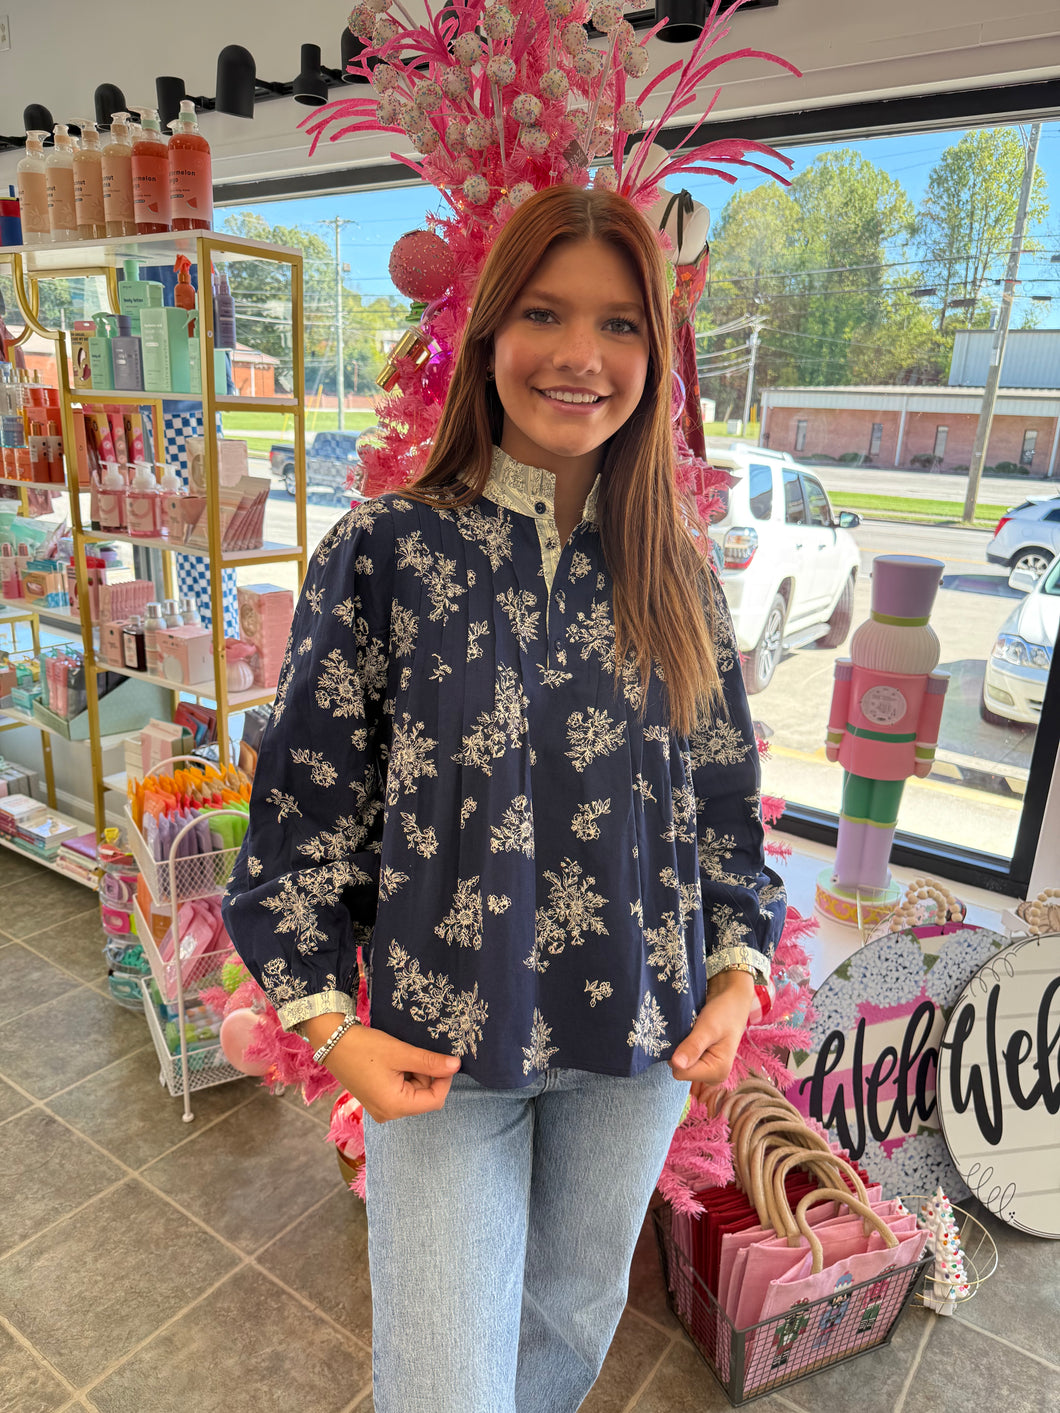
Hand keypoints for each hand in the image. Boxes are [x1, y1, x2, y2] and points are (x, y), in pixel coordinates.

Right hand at [318, 1023, 460, 1124]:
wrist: (333, 1041)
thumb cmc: (365, 1047)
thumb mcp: (401, 1053)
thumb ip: (430, 1062)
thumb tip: (456, 1065)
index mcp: (395, 1107)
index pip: (435, 1100)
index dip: (444, 1080)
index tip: (444, 1060)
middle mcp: (388, 1113)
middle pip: (424, 1096)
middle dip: (425, 1074)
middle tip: (412, 1054)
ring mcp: (381, 1108)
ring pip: (413, 1092)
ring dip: (414, 1073)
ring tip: (399, 1056)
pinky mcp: (377, 1099)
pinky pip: (401, 1090)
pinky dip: (403, 1075)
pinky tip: (393, 1061)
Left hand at [670, 969, 755, 1103]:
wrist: (732, 1001)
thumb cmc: (723, 1012)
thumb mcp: (708, 1027)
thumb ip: (693, 1046)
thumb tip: (676, 1065)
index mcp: (717, 1072)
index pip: (681, 1072)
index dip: (678, 1054)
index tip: (687, 1035)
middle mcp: (712, 1076)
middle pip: (679, 1070)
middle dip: (680, 1050)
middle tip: (690, 1032)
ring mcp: (706, 1070)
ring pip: (679, 1064)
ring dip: (680, 1047)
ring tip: (691, 1032)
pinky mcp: (701, 1062)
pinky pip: (683, 1059)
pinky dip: (682, 1046)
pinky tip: (690, 1035)